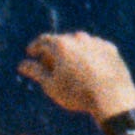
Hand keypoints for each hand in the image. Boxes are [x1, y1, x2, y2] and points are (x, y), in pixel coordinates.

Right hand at [20, 31, 134, 120]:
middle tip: (48, 63)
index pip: (43, 40)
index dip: (35, 47)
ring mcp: (96, 42)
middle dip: (53, 51)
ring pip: (79, 44)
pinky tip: (86, 68)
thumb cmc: (77, 93)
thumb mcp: (50, 85)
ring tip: (67, 66)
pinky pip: (94, 49)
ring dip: (71, 52)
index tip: (31, 53)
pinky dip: (87, 55)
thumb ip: (35, 71)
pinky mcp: (110, 49)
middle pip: (62, 41)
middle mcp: (79, 38)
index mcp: (62, 44)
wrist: (111, 96)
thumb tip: (22, 64)